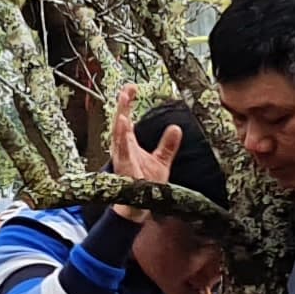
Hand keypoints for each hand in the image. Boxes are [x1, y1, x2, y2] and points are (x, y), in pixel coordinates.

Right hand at [108, 93, 180, 221]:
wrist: (141, 206)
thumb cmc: (146, 184)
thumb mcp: (161, 160)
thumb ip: (168, 145)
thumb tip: (176, 128)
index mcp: (129, 144)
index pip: (126, 118)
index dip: (127, 103)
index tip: (132, 87)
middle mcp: (122, 148)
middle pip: (120, 121)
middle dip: (122, 105)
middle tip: (127, 89)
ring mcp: (122, 157)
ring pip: (118, 133)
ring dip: (120, 116)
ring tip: (123, 100)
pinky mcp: (123, 166)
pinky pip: (121, 149)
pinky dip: (121, 136)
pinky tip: (123, 124)